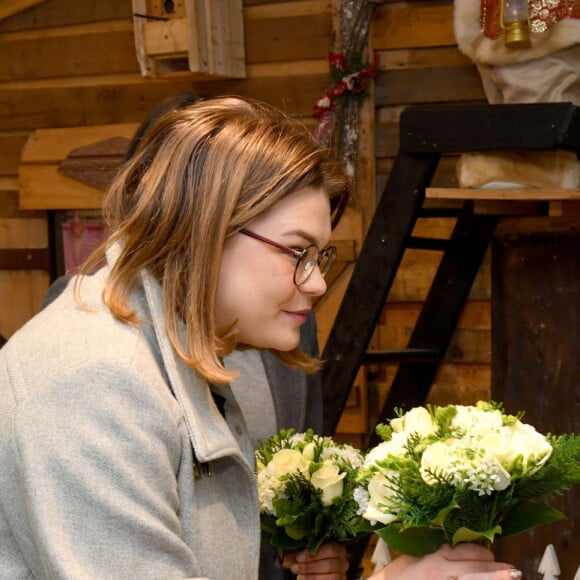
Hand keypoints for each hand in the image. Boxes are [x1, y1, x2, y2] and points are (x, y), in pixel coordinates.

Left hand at [282, 542, 348, 578]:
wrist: (317, 569)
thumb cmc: (311, 557)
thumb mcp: (305, 552)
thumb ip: (297, 553)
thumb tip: (286, 560)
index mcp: (338, 547)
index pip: (330, 549)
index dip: (314, 554)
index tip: (299, 557)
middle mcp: (343, 560)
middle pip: (329, 564)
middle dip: (309, 567)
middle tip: (294, 568)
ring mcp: (342, 574)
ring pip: (330, 577)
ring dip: (311, 576)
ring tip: (298, 576)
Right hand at [369, 543, 521, 579]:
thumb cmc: (398, 576)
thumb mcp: (417, 557)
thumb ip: (438, 553)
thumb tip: (458, 550)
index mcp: (436, 555)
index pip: (470, 550)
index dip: (485, 554)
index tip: (492, 556)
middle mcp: (444, 569)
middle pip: (479, 565)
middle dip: (497, 569)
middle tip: (512, 571)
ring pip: (478, 577)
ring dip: (496, 577)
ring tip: (513, 576)